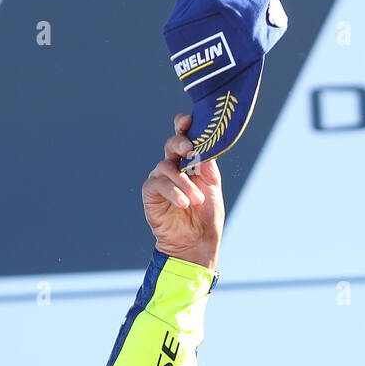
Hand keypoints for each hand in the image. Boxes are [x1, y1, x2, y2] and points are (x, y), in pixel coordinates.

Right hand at [141, 113, 224, 269]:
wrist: (197, 244)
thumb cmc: (206, 218)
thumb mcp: (213, 190)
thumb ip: (208, 168)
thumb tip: (205, 146)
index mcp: (191, 163)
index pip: (185, 138)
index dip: (183, 126)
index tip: (188, 120)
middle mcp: (174, 167)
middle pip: (171, 144)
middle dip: (180, 143)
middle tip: (190, 149)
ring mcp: (161, 179)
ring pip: (167, 167)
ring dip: (184, 182)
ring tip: (196, 200)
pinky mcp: (151, 193)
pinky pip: (159, 184)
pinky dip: (173, 192)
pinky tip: (183, 203)